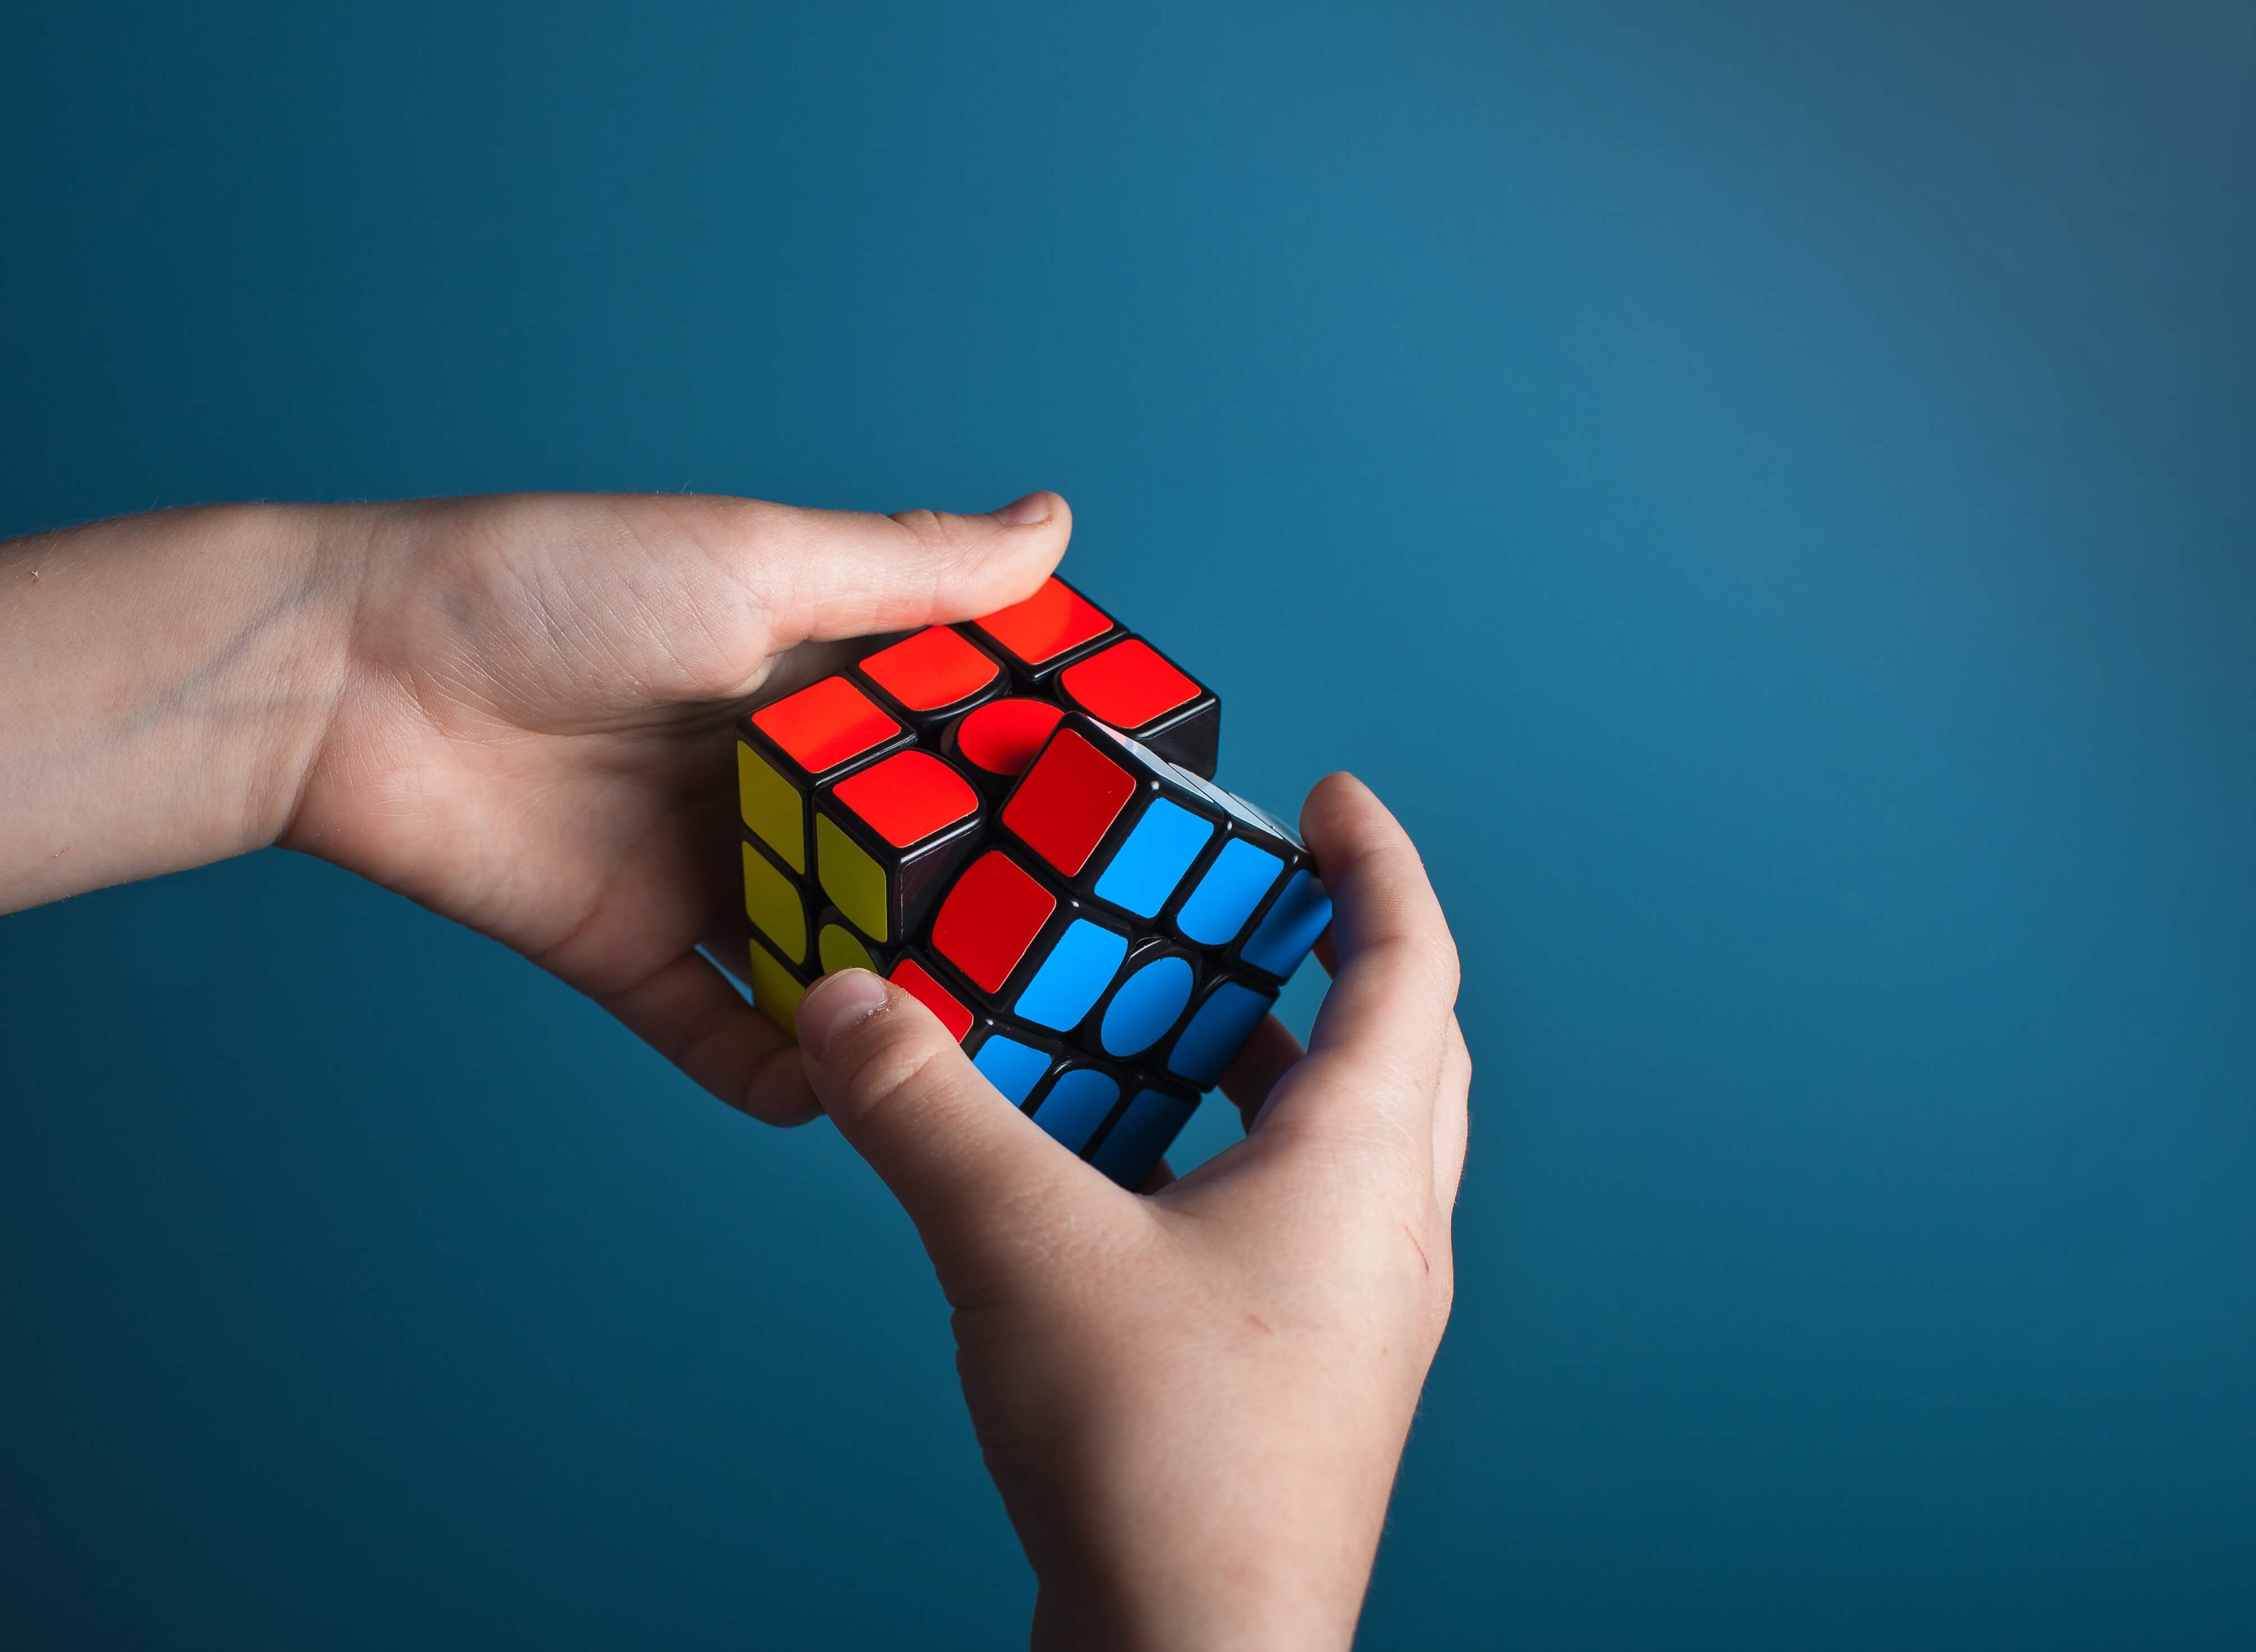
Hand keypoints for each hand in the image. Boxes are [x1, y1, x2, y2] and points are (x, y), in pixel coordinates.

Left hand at [279, 490, 1071, 1123]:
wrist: (352, 674)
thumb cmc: (550, 584)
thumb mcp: (754, 560)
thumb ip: (906, 573)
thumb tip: (1051, 526)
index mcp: (807, 677)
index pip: (950, 731)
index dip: (1035, 772)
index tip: (1128, 817)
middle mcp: (768, 778)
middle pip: (902, 859)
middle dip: (981, 909)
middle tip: (1081, 964)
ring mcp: (700, 872)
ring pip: (827, 953)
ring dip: (893, 1000)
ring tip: (987, 1052)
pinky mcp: (628, 952)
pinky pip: (718, 1034)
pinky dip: (776, 1073)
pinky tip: (839, 1099)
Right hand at [789, 774, 1467, 1650]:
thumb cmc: (1158, 1458)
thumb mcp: (1019, 1245)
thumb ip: (926, 1111)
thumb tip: (847, 1004)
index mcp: (1361, 1168)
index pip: (1409, 964)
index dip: (1379, 862)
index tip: (1339, 797)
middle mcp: (1386, 1236)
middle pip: (1400, 1051)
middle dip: (1336, 956)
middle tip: (1255, 899)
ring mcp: (1355, 1321)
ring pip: (1344, 1144)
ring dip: (1273, 1065)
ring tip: (1175, 1020)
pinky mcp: (1302, 1385)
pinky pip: (1287, 1223)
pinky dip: (1225, 1161)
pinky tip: (1126, 1178)